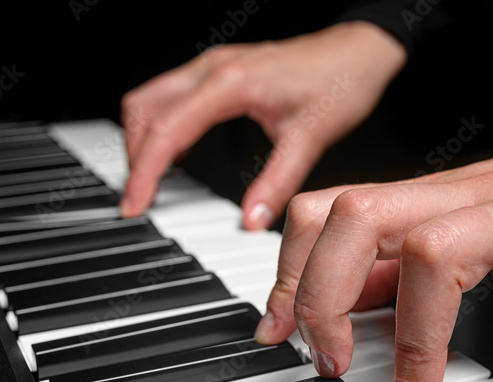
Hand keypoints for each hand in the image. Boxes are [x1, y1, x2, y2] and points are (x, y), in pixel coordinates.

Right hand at [120, 21, 405, 227]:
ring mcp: (212, 65)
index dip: (144, 173)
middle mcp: (213, 68)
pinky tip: (176, 153)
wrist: (357, 51)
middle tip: (140, 198)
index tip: (135, 204)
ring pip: (151, 99)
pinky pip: (170, 95)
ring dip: (143, 138)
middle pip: (144, 110)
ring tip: (151, 180)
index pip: (167, 131)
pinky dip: (160, 125)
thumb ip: (276, 183)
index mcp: (230, 85)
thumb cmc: (339, 84)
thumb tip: (250, 220)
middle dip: (135, 157)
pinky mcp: (218, 70)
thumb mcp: (309, 139)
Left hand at [255, 104, 492, 381]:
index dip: (292, 273)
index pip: (332, 213)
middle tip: (333, 365)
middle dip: (320, 295)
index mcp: (434, 198)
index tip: (281, 334)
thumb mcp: (470, 216)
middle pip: (357, 217)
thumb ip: (407, 253)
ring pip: (437, 254)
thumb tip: (350, 298)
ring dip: (413, 340)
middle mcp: (468, 201)